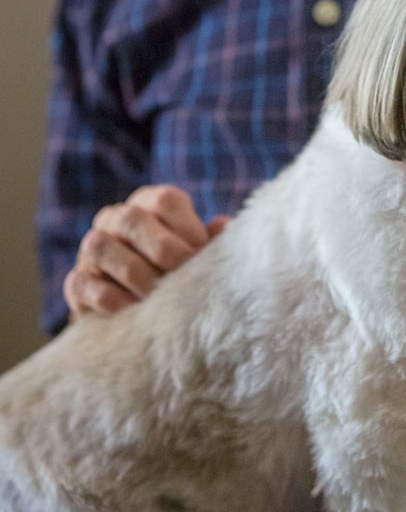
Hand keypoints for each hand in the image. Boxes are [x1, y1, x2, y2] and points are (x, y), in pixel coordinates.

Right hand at [63, 185, 228, 318]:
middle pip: (132, 219)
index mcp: (150, 203)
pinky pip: (84, 283)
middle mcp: (116, 218)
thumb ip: (210, 239)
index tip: (201, 257)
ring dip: (135, 274)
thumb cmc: (179, 271)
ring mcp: (91, 248)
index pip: (165, 200)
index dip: (187, 228)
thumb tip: (223, 225)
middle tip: (183, 278)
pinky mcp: (77, 281)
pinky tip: (133, 311)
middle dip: (163, 250)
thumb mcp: (196, 251)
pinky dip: (110, 298)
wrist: (141, 308)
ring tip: (159, 298)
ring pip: (101, 247)